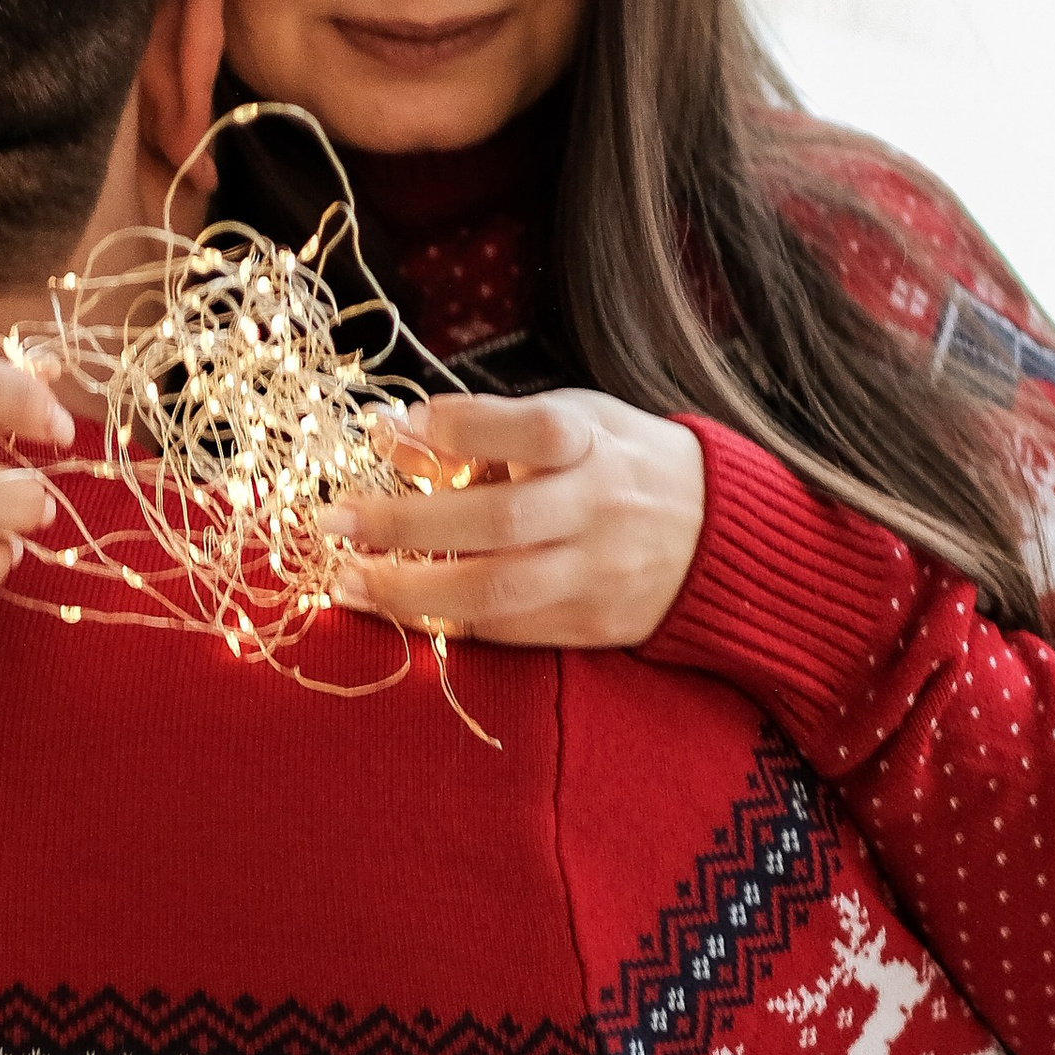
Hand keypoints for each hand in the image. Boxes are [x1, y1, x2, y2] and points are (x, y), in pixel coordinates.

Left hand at [324, 391, 705, 649]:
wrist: (719, 537)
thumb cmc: (624, 464)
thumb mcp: (574, 422)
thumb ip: (487, 429)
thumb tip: (392, 433)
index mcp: (597, 443)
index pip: (535, 429)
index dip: (466, 427)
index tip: (404, 425)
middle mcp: (597, 509)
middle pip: (500, 520)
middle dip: (407, 523)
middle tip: (335, 521)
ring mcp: (594, 573)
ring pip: (497, 591)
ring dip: (410, 591)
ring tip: (347, 582)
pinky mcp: (588, 624)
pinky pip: (507, 631)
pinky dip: (445, 623)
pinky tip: (395, 610)